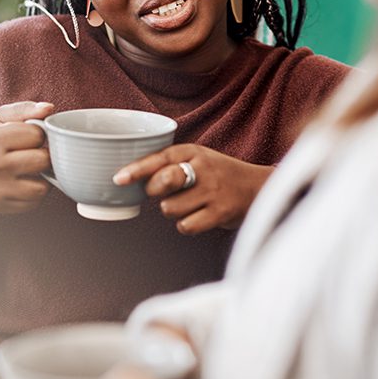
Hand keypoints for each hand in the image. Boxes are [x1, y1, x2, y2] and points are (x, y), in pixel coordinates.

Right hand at [0, 101, 54, 214]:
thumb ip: (24, 109)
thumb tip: (49, 108)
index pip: (37, 135)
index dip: (36, 134)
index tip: (25, 137)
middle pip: (43, 161)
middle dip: (42, 155)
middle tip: (30, 153)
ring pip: (43, 187)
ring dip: (42, 177)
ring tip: (30, 169)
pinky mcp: (1, 206)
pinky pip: (34, 202)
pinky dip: (34, 193)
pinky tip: (23, 182)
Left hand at [113, 145, 273, 233]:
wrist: (259, 188)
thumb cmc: (220, 175)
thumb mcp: (198, 159)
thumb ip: (170, 166)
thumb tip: (135, 181)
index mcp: (194, 152)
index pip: (160, 158)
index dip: (137, 169)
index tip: (118, 179)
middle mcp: (203, 168)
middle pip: (164, 181)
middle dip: (155, 191)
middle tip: (163, 193)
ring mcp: (213, 191)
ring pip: (170, 208)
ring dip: (172, 211)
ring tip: (187, 205)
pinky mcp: (220, 213)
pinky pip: (186, 226)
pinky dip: (185, 225)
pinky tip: (196, 217)